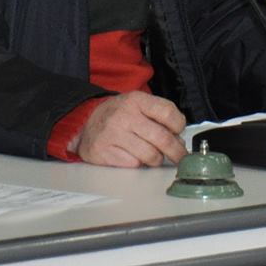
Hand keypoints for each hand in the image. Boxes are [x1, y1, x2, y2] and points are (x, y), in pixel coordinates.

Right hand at [71, 92, 188, 166]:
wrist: (85, 125)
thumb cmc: (117, 116)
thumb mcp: (137, 106)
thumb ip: (159, 117)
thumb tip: (179, 140)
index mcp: (136, 100)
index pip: (168, 113)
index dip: (179, 126)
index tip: (179, 132)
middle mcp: (124, 116)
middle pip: (163, 139)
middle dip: (177, 152)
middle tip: (180, 157)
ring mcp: (113, 134)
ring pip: (151, 156)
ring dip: (156, 159)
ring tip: (151, 154)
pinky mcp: (105, 152)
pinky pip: (134, 165)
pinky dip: (138, 163)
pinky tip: (132, 156)